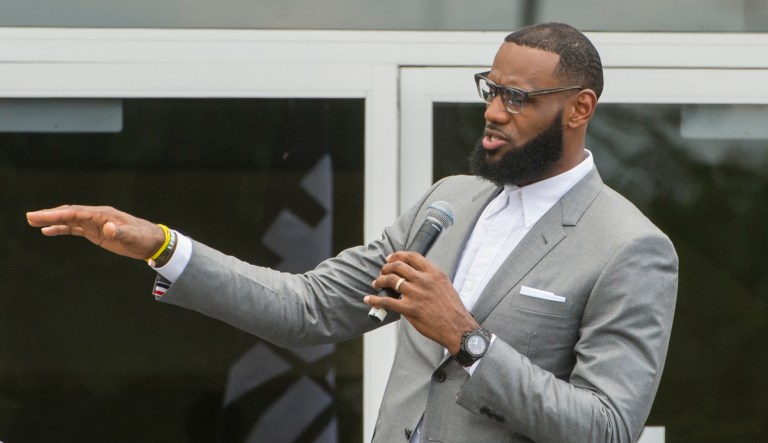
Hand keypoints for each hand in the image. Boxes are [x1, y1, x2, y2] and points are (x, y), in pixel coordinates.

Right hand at [26, 205, 165, 260]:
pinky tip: (48, 232)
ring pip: (70, 220)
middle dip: (49, 215)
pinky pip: (75, 229)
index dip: (58, 215)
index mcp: (104, 214)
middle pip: (69, 213)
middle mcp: (97, 216)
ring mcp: (95, 224)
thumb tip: (108, 227)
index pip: (76, 212)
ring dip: (52, 221)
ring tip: (32, 222)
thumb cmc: (143, 238)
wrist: (152, 242)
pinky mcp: (96, 232)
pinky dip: (61, 229)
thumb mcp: (133, 237)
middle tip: (29, 217)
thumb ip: (120, 232)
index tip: (41, 216)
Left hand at [365, 251, 478, 354]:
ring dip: (379, 280)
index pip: (412, 256)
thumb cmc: (452, 308)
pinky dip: (375, 300)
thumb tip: (414, 274)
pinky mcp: (410, 309)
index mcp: (434, 273)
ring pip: (391, 280)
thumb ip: (430, 277)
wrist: (458, 327)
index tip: (390, 258)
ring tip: (376, 283)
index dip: (397, 255)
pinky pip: (387, 302)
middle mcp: (424, 281)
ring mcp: (416, 294)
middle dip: (386, 267)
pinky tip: (369, 299)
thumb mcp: (445, 285)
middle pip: (398, 266)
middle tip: (382, 271)